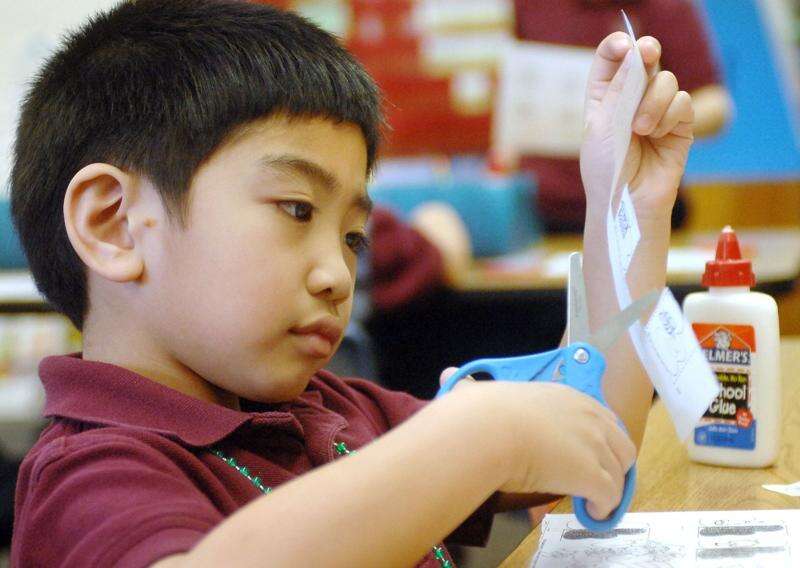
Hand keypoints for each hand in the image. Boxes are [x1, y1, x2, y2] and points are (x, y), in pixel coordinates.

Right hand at [441, 369, 636, 519]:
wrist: (487, 431)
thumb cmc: (482, 412)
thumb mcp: (481, 393)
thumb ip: (473, 389)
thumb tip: (445, 374)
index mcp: (565, 395)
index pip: (600, 417)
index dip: (596, 438)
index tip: (584, 452)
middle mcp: (588, 416)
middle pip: (622, 444)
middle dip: (613, 463)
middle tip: (593, 478)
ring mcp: (594, 445)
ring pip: (619, 472)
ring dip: (607, 488)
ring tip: (589, 501)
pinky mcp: (594, 474)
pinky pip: (610, 496)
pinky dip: (603, 508)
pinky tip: (589, 512)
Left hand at [581, 32, 694, 222]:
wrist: (626, 201)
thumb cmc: (606, 169)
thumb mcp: (603, 127)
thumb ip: (619, 91)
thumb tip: (635, 56)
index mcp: (604, 97)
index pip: (611, 59)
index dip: (618, 46)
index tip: (624, 45)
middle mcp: (631, 99)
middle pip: (644, 59)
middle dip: (646, 52)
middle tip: (646, 54)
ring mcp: (657, 110)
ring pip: (666, 80)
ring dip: (653, 101)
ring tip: (641, 130)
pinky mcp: (679, 125)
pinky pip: (682, 103)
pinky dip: (668, 117)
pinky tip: (656, 137)